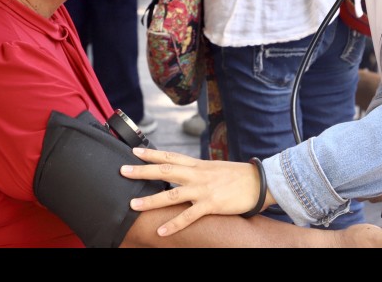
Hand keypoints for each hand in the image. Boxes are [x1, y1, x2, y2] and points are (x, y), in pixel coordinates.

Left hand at [121, 147, 264, 235]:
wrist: (259, 182)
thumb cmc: (237, 176)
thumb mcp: (214, 168)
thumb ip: (198, 171)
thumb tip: (183, 173)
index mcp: (198, 165)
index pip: (170, 156)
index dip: (152, 153)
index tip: (134, 151)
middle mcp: (197, 175)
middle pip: (165, 171)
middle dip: (143, 171)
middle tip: (123, 171)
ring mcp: (203, 189)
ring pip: (172, 194)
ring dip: (151, 200)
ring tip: (133, 205)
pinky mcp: (211, 204)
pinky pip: (188, 216)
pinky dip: (174, 224)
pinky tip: (161, 231)